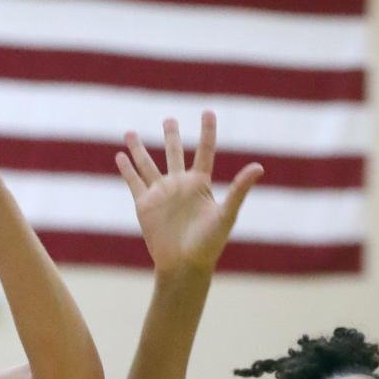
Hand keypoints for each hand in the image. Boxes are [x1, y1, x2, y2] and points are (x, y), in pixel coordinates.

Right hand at [116, 112, 262, 274]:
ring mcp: (161, 194)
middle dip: (171, 136)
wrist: (184, 266)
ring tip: (130, 133)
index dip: (207, 131)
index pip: (204, 151)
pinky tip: (119, 157)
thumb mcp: (226, 215)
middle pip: (174, 153)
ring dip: (139, 149)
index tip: (208, 112)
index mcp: (200, 185)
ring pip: (148, 164)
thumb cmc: (209, 245)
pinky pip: (134, 182)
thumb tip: (259, 167)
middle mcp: (180, 185)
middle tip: (169, 119)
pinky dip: (126, 169)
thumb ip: (240, 190)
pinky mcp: (145, 205)